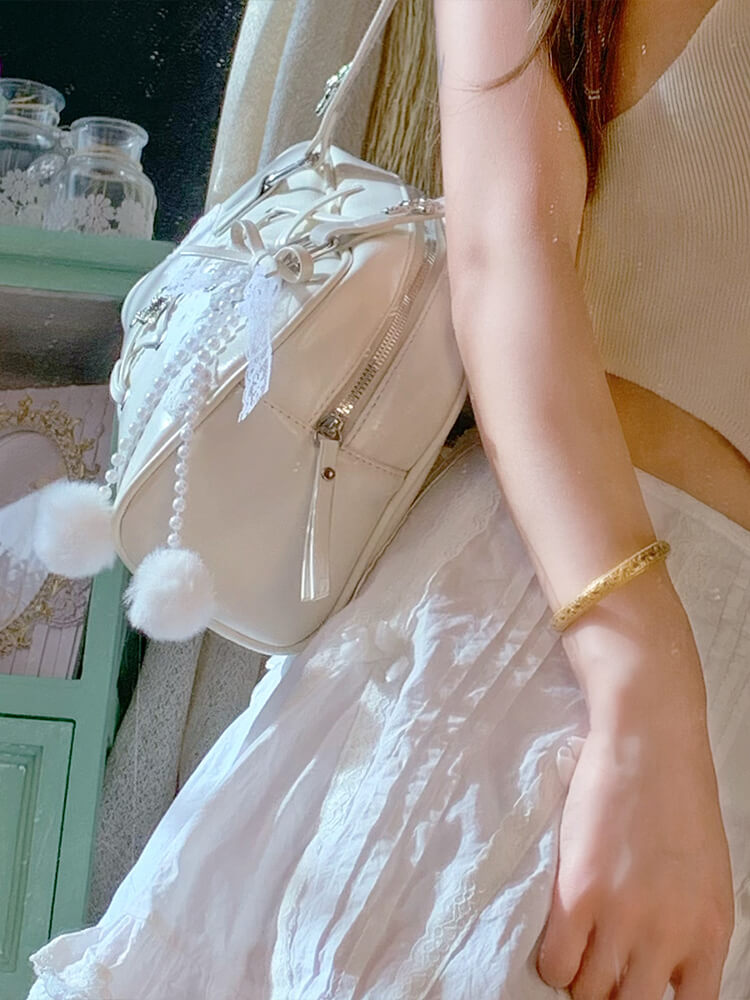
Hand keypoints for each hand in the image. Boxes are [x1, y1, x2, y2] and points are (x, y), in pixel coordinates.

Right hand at [536, 711, 733, 998]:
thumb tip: (658, 970)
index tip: (631, 987)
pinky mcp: (579, 893)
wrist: (650, 743)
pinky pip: (556, 963)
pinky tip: (558, 937)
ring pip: (589, 992)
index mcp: (710, 934)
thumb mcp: (706, 877)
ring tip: (577, 948)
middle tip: (599, 967)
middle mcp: (670, 936)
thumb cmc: (678, 800)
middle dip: (611, 993)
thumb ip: (689, 929)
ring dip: (579, 978)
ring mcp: (623, 917)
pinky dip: (552, 962)